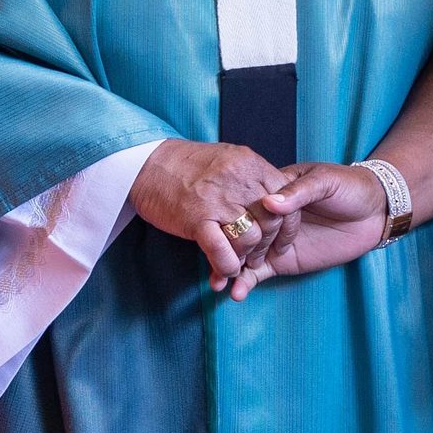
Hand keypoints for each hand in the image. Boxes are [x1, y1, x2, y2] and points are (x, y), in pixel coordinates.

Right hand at [130, 139, 297, 290]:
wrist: (145, 163)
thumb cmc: (184, 165)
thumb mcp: (227, 161)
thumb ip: (251, 180)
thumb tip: (273, 204)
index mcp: (250, 164)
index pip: (287, 200)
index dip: (287, 226)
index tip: (280, 241)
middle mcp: (239, 180)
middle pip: (271, 222)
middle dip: (266, 246)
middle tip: (255, 257)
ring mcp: (218, 199)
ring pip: (250, 239)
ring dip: (244, 258)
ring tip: (235, 263)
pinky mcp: (196, 218)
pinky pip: (223, 252)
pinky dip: (226, 267)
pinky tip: (221, 271)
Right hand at [221, 162, 389, 299]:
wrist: (375, 210)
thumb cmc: (349, 187)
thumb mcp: (325, 182)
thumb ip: (297, 193)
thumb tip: (269, 203)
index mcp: (274, 190)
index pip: (247, 204)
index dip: (232, 216)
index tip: (216, 227)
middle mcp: (268, 217)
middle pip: (239, 232)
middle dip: (223, 247)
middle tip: (210, 260)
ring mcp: (273, 241)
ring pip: (244, 255)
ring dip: (228, 269)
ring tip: (216, 283)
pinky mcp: (283, 261)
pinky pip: (259, 273)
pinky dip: (246, 283)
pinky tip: (235, 293)